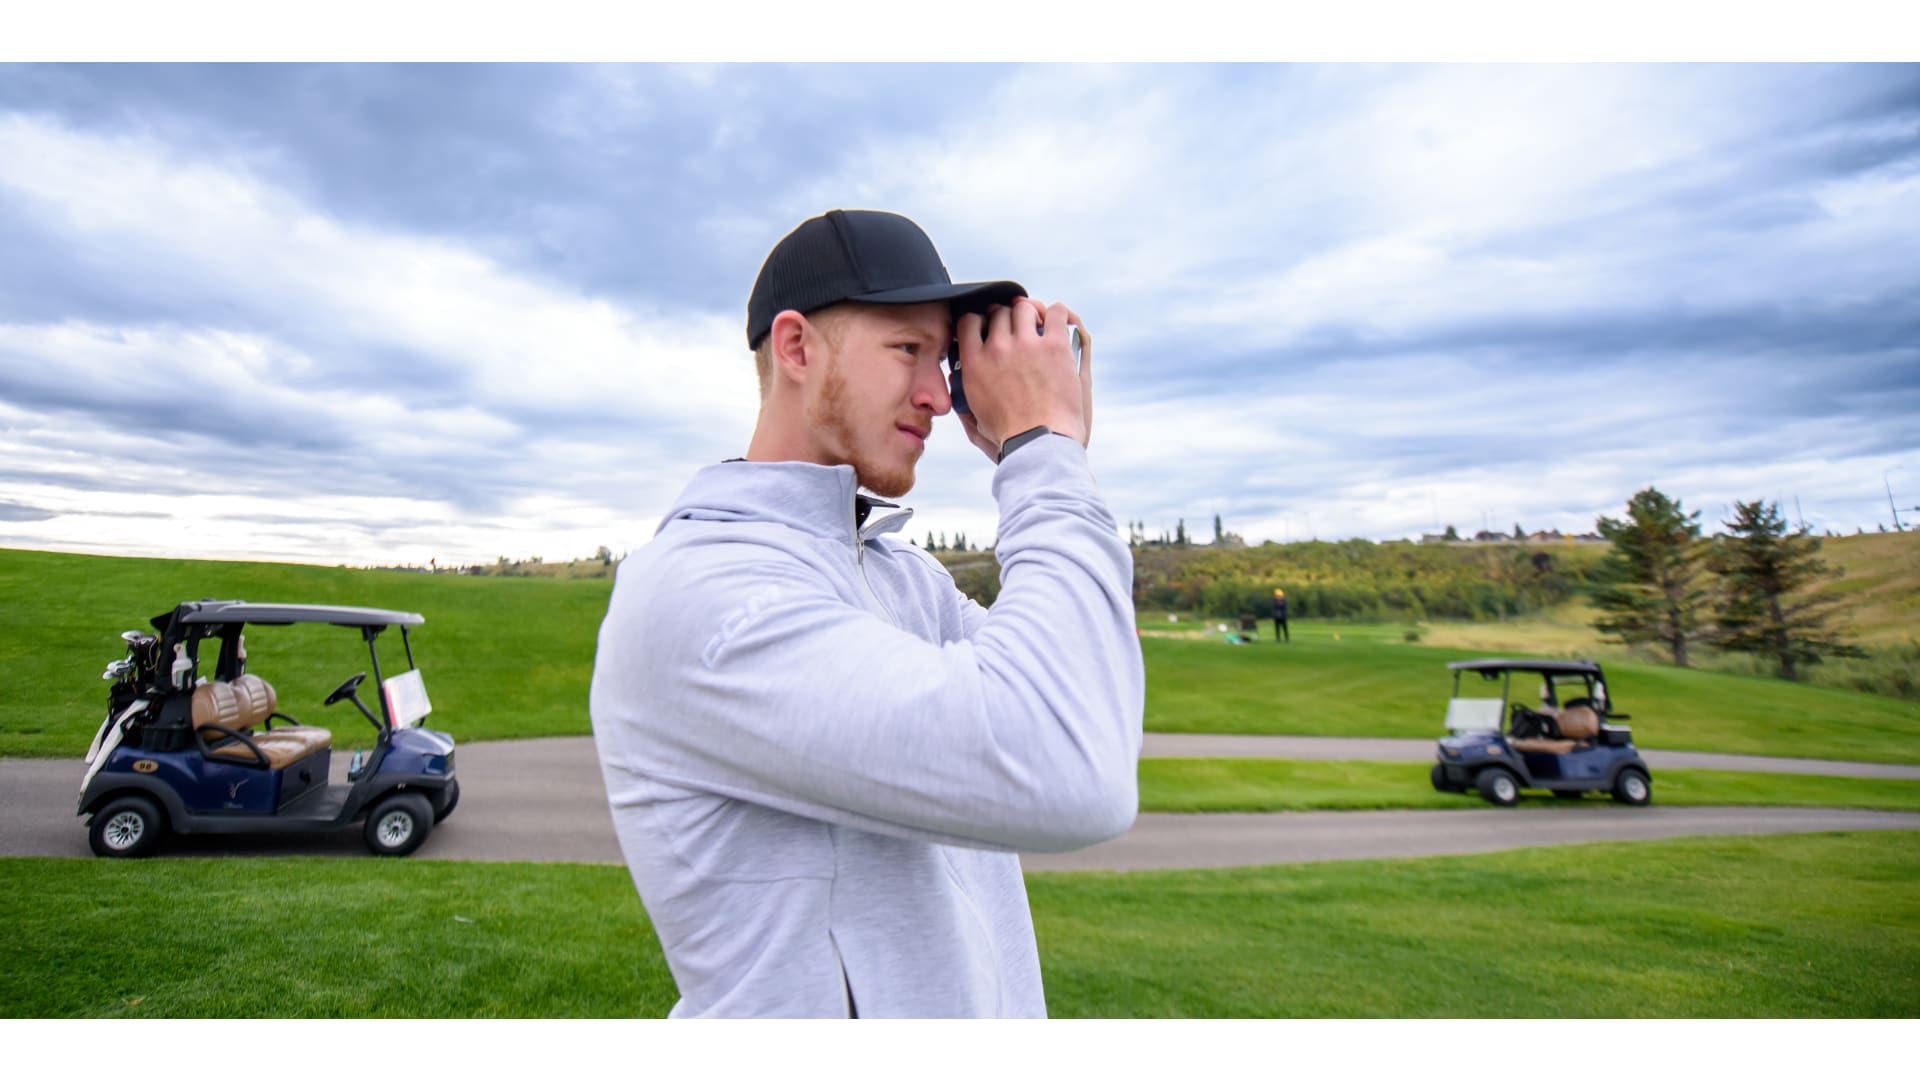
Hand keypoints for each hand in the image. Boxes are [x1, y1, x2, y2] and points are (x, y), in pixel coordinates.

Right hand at [953, 298, 1090, 461]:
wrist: (1040, 442)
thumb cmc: (1010, 439)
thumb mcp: (974, 424)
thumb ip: (962, 405)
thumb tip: (955, 384)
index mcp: (974, 362)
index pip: (969, 321)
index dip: (980, 319)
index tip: (988, 327)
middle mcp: (997, 348)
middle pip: (999, 312)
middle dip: (1006, 316)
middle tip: (1017, 328)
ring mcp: (1026, 344)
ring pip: (1024, 308)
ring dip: (1030, 313)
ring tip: (1038, 325)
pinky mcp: (1054, 345)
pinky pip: (1055, 312)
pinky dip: (1057, 313)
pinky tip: (1059, 322)